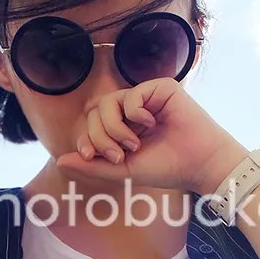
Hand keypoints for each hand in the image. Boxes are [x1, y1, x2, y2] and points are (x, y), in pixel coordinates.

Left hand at [55, 78, 249, 195]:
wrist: (199, 164)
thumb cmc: (166, 168)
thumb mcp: (123, 170)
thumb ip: (93, 165)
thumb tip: (60, 160)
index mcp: (122, 127)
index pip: (90, 125)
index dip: (85, 139)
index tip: (91, 156)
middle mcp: (131, 110)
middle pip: (94, 113)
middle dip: (100, 137)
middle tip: (120, 156)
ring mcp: (145, 98)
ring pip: (107, 103)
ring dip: (114, 128)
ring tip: (133, 145)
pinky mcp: (160, 88)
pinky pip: (130, 94)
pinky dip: (134, 113)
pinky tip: (151, 124)